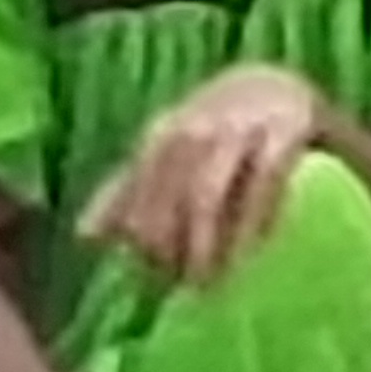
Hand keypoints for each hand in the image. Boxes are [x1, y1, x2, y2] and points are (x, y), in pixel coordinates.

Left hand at [80, 66, 327, 285]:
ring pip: (207, 191)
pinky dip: (257, 217)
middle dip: (168, 243)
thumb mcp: (169, 152)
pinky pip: (265, 178)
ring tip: (209, 283)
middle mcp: (196, 126)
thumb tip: (83, 236)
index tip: (148, 275)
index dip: (140, 233)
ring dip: (202, 241)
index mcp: (163, 134)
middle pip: (164, 195)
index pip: (137, 189)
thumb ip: (127, 190)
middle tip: (181, 286)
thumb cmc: (216, 131)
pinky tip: (255, 249)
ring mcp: (241, 126)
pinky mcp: (286, 128)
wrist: (281, 84)